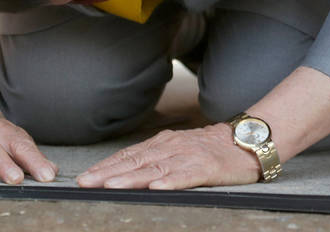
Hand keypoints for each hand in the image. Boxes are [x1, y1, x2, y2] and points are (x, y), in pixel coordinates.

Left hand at [76, 124, 260, 189]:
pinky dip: (170, 181)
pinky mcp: (206, 168)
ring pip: (154, 168)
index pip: (128, 155)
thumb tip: (123, 171)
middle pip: (135, 161)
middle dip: (107, 173)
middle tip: (85, 183)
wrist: (245, 142)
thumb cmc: (209, 149)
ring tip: (110, 186)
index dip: (105, 167)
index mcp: (162, 143)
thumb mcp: (177, 149)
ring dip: (130, 178)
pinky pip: (186, 176)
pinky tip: (156, 188)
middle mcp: (171, 147)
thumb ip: (155, 158)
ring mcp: (188, 156)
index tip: (85, 177)